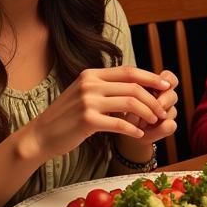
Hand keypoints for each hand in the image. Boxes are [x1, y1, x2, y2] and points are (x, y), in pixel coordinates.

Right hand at [21, 66, 171, 161]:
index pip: (129, 71)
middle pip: (134, 87)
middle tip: (162, 110)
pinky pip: (120, 123)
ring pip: (131, 103)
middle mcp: (90, 84)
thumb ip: (107, 87)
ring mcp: (87, 101)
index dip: (151, 77)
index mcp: (92, 74)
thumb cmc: (67, 117)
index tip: (166, 86)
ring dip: (147, 113)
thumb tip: (137, 86)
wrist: (40, 135)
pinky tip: (139, 135)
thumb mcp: (85, 94)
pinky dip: (133, 129)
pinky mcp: (87, 120)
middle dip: (154, 99)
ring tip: (154, 122)